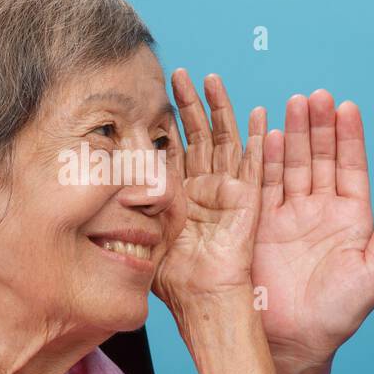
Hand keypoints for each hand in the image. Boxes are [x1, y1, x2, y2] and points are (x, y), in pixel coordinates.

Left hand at [152, 69, 265, 312]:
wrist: (203, 299)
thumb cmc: (174, 279)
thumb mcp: (144, 234)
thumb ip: (135, 207)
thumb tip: (113, 183)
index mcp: (179, 194)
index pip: (173, 148)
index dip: (166, 121)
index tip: (154, 92)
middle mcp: (204, 187)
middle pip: (198, 135)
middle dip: (188, 103)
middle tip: (177, 73)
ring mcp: (227, 191)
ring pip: (224, 139)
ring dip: (219, 108)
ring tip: (210, 79)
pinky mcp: (247, 200)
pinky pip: (256, 164)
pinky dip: (259, 139)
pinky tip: (259, 113)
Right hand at [253, 91, 373, 373]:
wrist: (293, 341)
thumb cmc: (339, 314)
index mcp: (352, 218)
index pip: (351, 168)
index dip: (349, 138)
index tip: (347, 107)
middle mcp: (320, 210)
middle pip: (319, 158)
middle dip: (318, 126)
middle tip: (315, 96)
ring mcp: (288, 215)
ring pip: (291, 165)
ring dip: (292, 134)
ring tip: (291, 105)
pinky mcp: (259, 225)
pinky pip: (262, 185)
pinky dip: (264, 159)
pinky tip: (266, 134)